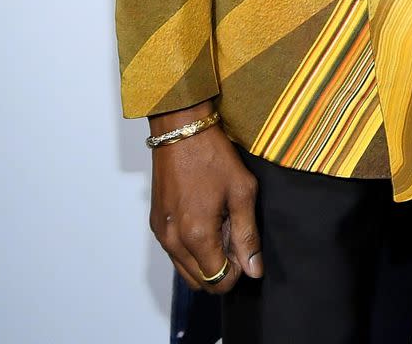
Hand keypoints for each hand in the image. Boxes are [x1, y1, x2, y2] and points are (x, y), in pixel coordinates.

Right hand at [148, 104, 262, 291]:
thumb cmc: (212, 155)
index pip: (219, 280)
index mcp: (196, 235)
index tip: (244, 245)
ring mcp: (162, 233)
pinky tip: (204, 219)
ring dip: (206, 260)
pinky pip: (175, 253)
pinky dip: (191, 248)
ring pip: (186, 270)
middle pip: (201, 282)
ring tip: (220, 225)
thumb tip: (254, 270)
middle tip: (234, 234)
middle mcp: (174, 241)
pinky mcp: (157, 223)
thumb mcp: (242, 191)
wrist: (181, 129)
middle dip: (221, 268)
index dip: (238, 270)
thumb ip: (248, 235)